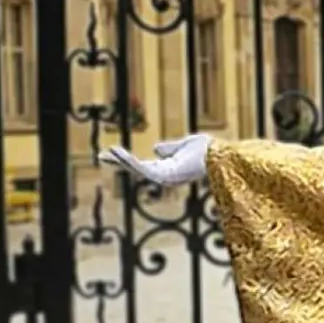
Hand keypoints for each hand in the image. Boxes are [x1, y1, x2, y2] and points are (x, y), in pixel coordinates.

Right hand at [97, 133, 211, 185]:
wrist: (221, 155)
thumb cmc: (208, 151)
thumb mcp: (184, 145)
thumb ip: (170, 148)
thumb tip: (156, 148)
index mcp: (169, 168)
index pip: (144, 164)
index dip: (129, 159)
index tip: (113, 152)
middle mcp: (166, 176)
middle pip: (137, 169)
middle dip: (120, 162)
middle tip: (102, 155)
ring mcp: (165, 178)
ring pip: (138, 169)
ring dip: (122, 160)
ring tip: (108, 151)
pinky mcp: (166, 176)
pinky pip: (143, 168)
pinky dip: (130, 161)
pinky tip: (119, 153)